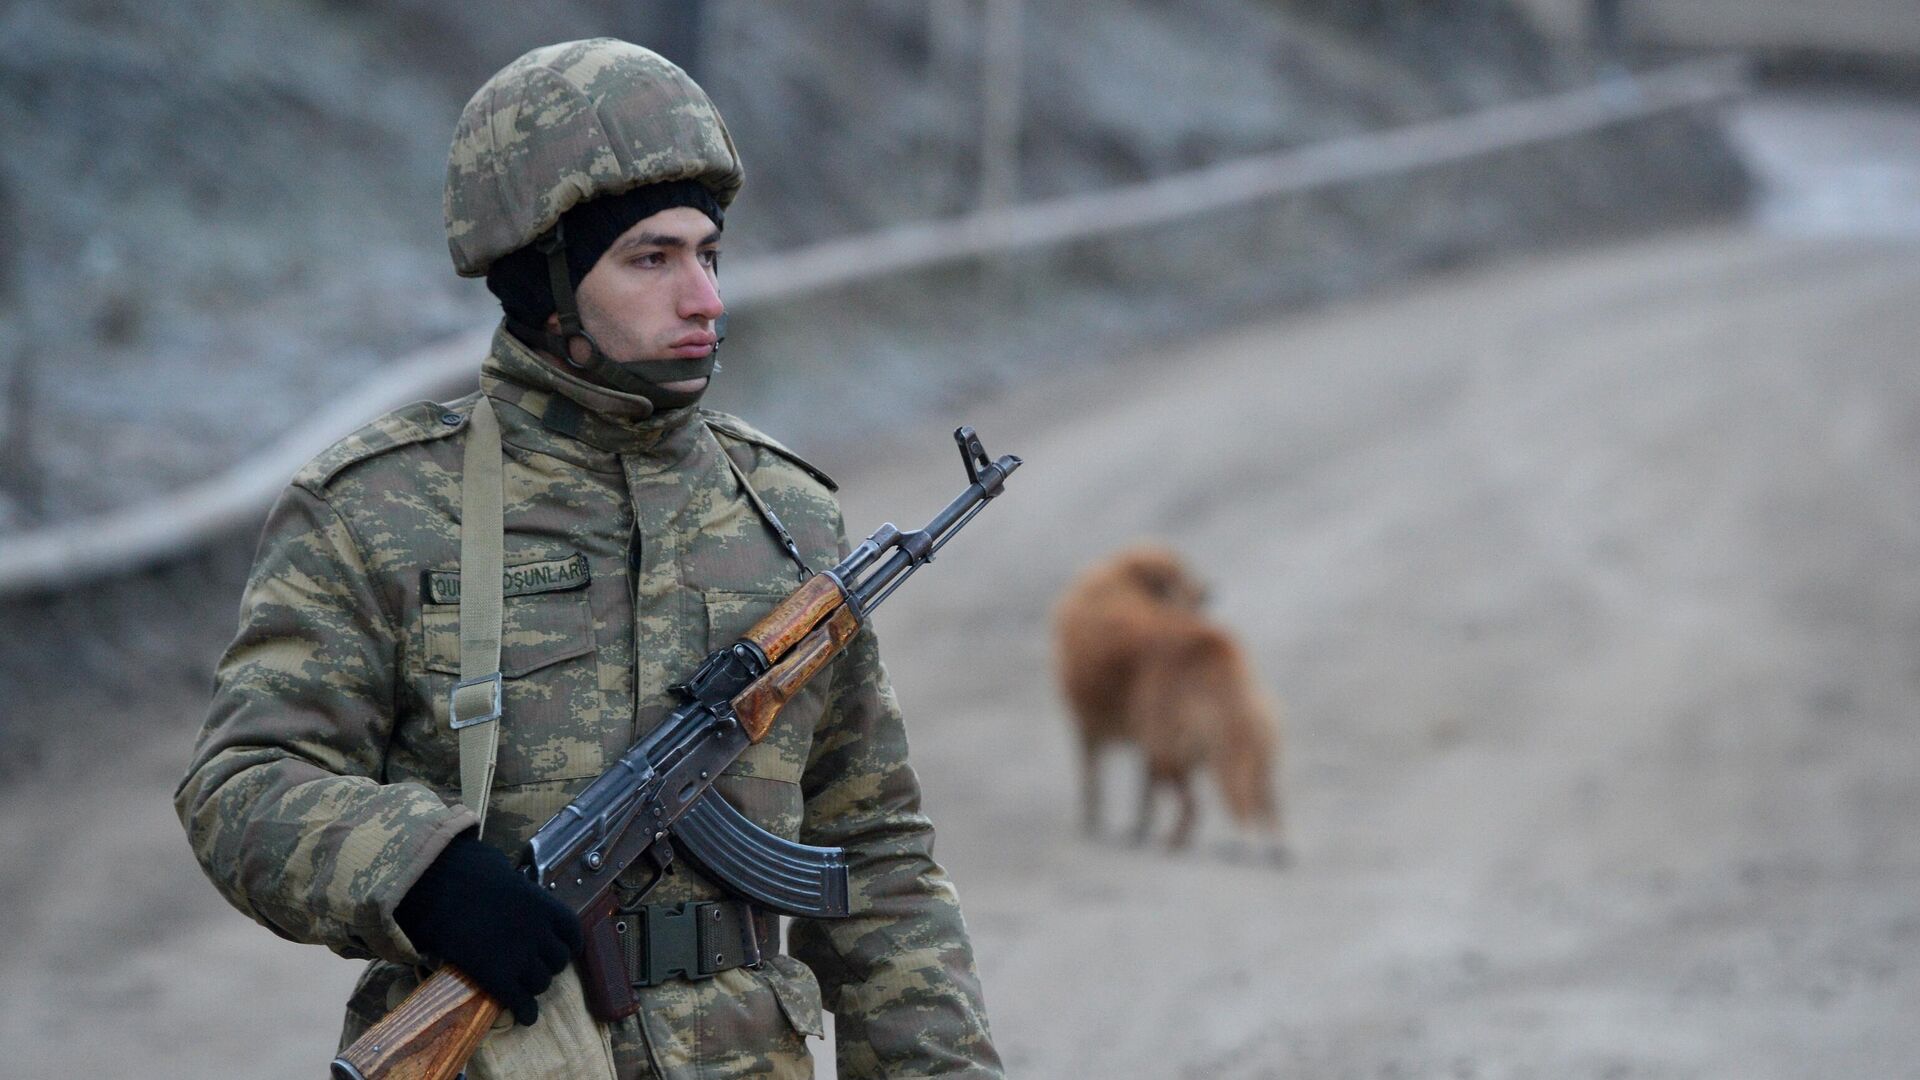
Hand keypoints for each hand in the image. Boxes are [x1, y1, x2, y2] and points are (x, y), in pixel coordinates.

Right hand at [395, 831, 582, 1024]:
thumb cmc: (467, 873)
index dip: (569, 943)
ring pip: (541, 983)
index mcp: (545, 906)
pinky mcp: (497, 977)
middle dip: (549, 966)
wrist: (438, 890)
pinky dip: (526, 1012)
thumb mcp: (506, 874)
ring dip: (535, 987)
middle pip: (558, 961)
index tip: (563, 948)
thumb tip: (517, 889)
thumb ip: (520, 890)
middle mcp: (539, 933)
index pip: (572, 932)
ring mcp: (519, 957)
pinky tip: (524, 1015)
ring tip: (523, 987)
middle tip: (535, 967)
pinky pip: (521, 1002)